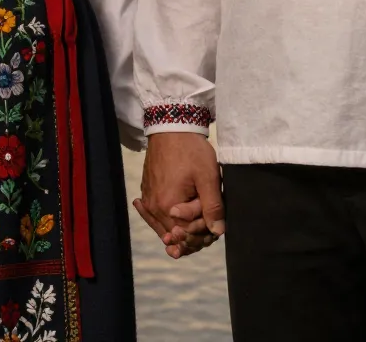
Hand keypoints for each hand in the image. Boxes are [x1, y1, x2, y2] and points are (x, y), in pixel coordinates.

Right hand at [136, 132, 224, 258]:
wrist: (171, 129)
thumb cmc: (191, 151)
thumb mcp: (208, 178)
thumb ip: (213, 207)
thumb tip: (217, 231)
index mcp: (168, 207)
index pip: (188, 236)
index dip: (204, 234)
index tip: (216, 225)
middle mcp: (154, 208)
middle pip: (175, 234)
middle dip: (194, 233)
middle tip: (210, 225)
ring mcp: (148, 201)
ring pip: (165, 227)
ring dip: (181, 229)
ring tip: (197, 225)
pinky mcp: (147, 193)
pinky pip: (155, 216)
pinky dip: (166, 222)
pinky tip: (173, 224)